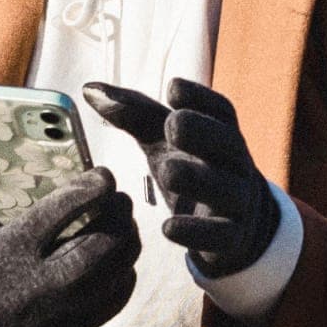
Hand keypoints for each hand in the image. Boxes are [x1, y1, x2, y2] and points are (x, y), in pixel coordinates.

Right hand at [0, 127, 140, 326]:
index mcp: (12, 250)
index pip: (62, 212)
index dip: (91, 187)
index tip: (103, 173)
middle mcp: (41, 282)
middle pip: (100, 244)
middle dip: (118, 214)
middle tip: (118, 196)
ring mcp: (61, 309)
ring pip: (116, 271)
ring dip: (127, 240)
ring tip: (123, 220)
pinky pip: (116, 298)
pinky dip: (125, 272)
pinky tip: (119, 256)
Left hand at [83, 78, 278, 277]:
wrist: (231, 224)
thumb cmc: (190, 167)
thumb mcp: (162, 140)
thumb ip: (132, 114)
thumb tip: (88, 89)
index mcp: (221, 133)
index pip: (220, 110)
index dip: (201, 97)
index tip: (173, 88)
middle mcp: (236, 163)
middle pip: (229, 143)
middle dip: (203, 132)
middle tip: (173, 124)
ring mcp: (237, 201)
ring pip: (226, 188)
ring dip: (198, 178)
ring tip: (167, 172)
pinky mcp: (231, 237)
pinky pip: (219, 235)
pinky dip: (195, 232)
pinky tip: (168, 228)